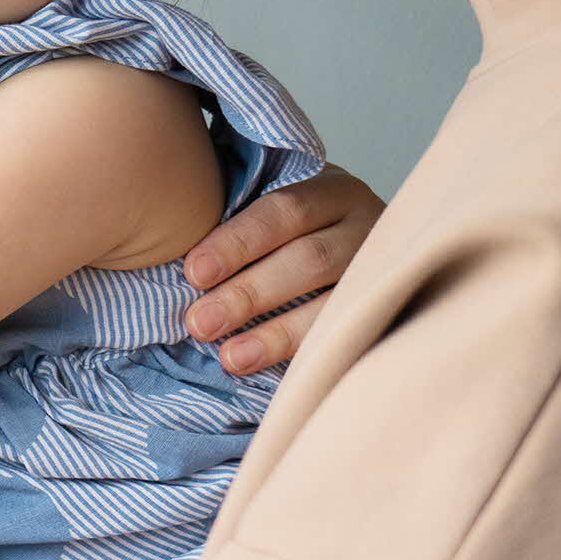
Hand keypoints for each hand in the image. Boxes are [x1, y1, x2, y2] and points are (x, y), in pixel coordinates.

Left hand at [184, 167, 383, 376]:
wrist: (360, 253)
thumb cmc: (290, 233)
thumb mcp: (274, 209)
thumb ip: (238, 215)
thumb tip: (177, 249)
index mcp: (332, 190)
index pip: (285, 211)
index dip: (238, 242)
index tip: (193, 273)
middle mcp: (366, 226)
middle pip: (309, 258)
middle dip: (250, 293)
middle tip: (199, 323)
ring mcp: (381, 273)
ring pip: (333, 303)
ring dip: (276, 333)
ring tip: (229, 358)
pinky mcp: (383, 313)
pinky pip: (347, 338)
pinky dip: (303, 355)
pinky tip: (266, 368)